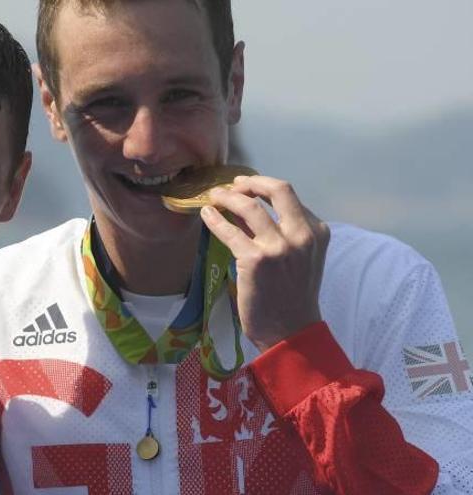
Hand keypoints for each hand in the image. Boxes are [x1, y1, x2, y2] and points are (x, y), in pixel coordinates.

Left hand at [200, 175, 329, 350]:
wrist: (290, 332)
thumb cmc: (292, 298)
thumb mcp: (298, 258)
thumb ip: (280, 233)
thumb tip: (246, 209)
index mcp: (316, 232)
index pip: (289, 197)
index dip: (263, 188)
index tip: (246, 189)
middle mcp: (301, 235)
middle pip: (278, 189)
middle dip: (251, 182)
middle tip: (233, 185)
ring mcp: (279, 247)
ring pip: (249, 206)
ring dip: (228, 196)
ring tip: (214, 196)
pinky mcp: (256, 260)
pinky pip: (230, 231)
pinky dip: (215, 219)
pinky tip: (206, 214)